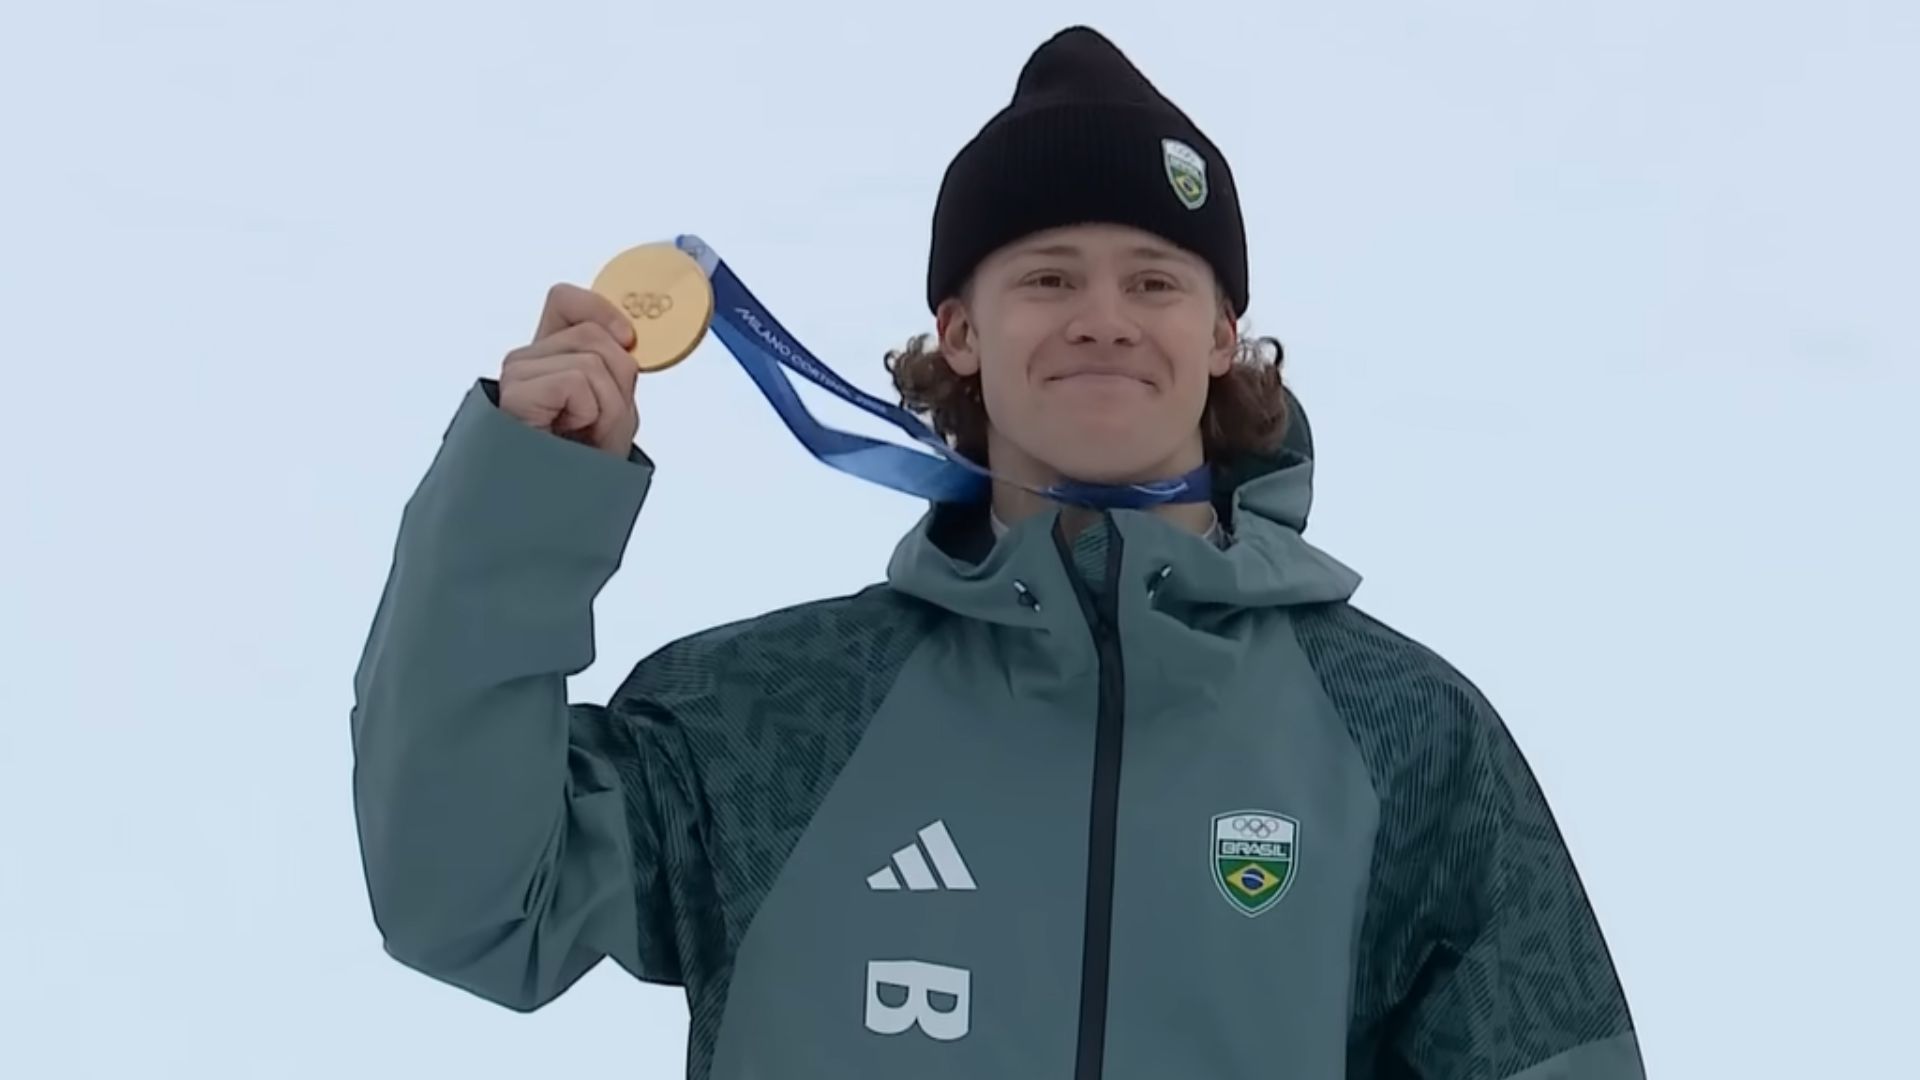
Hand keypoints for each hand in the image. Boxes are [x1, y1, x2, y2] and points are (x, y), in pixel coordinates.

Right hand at [497, 284, 639, 456]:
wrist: (560, 518)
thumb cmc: (585, 470)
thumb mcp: (614, 409)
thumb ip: (615, 366)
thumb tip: (625, 335)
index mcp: (547, 360)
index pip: (565, 300)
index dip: (601, 310)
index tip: (627, 340)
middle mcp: (525, 363)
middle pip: (593, 334)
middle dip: (618, 384)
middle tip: (598, 426)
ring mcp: (515, 377)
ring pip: (592, 360)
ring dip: (608, 406)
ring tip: (585, 437)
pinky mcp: (513, 394)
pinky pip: (577, 380)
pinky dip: (591, 413)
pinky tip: (569, 438)